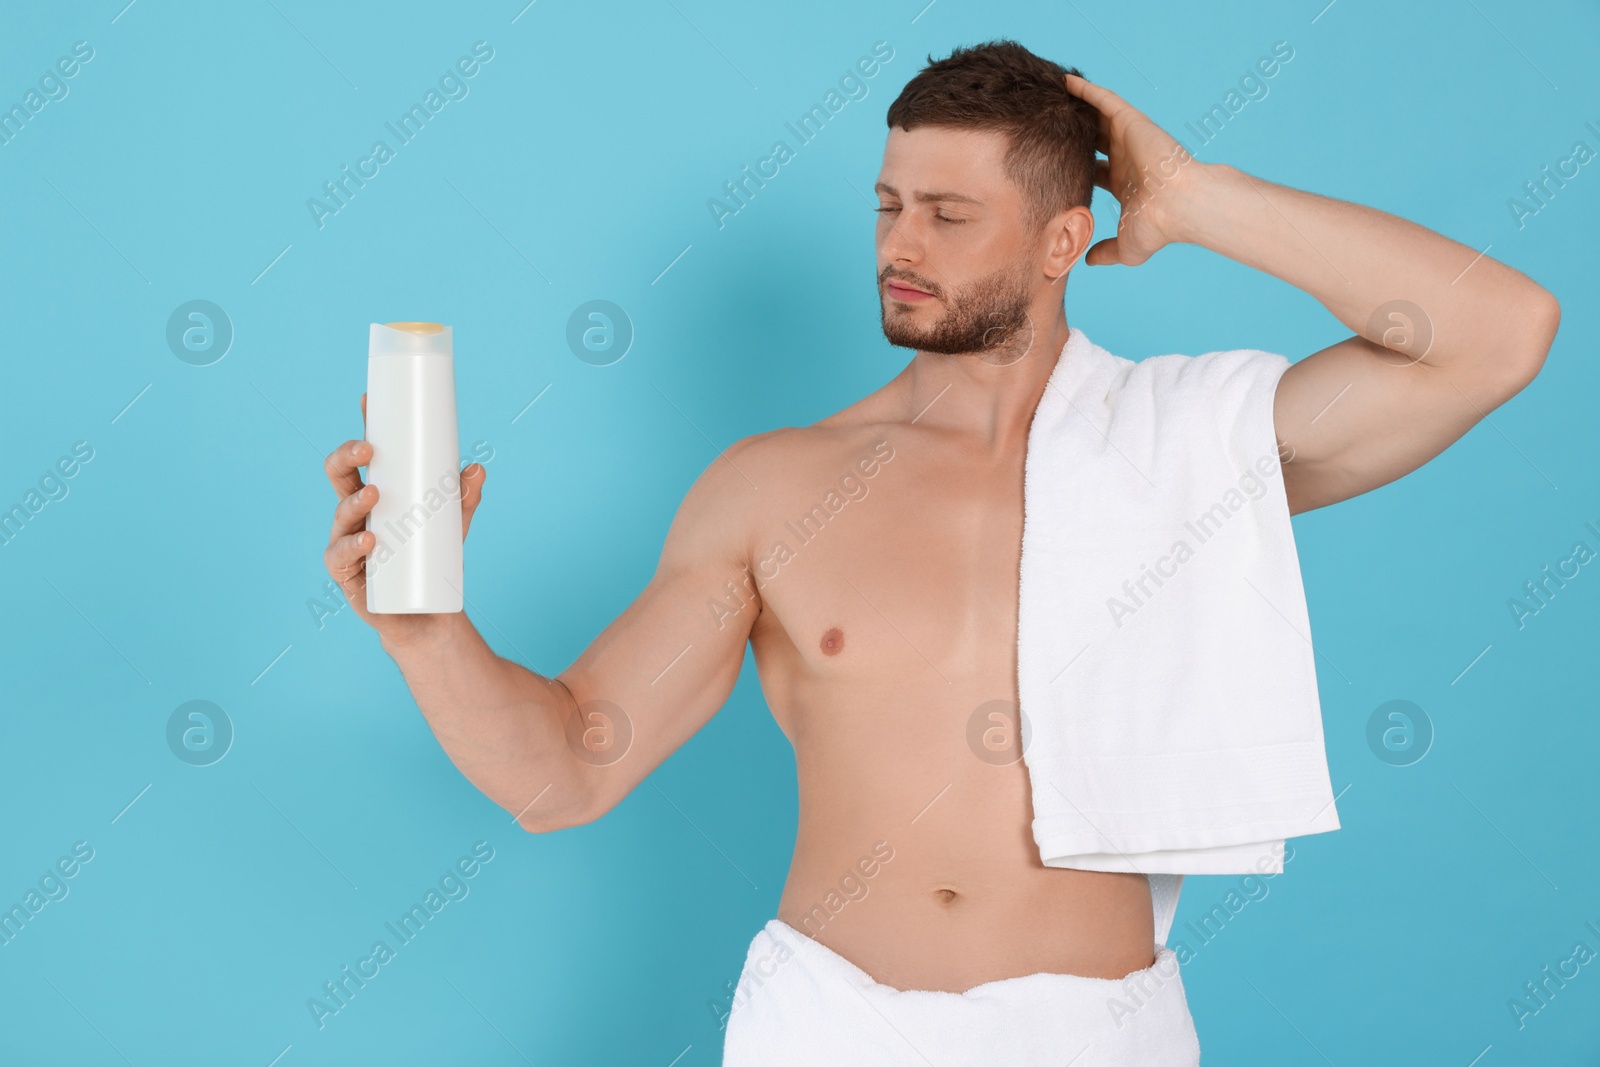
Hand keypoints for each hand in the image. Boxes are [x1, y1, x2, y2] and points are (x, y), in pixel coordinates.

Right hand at [323, 393, 487, 646]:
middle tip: (369, 449)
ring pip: (340, 513)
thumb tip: (478, 468)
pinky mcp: (347, 574)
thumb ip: (463, 498)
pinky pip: (340, 557)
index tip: (368, 400)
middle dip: (347, 456)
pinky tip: (368, 540)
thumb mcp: (453, 525)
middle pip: (339, 475)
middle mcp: (355, 512)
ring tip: (375, 494)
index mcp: (375, 493)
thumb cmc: (433, 560)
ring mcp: (346, 541)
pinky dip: (353, 546)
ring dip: (355, 501)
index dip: (363, 427)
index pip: (364, 456)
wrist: (428, 615)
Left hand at [1065, 72, 1202, 266]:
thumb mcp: (1125, 247)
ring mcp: (1129, 138)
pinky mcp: (1131, 122)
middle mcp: (1126, 158)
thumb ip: (1105, 252)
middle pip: (1094, 141)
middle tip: (1046, 127)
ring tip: (1050, 97)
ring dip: (1077, 107)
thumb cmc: (1159, 227)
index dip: (1076, 166)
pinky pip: (1104, 100)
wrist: (1179, 207)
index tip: (1052, 163)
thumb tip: (1087, 261)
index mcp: (1125, 183)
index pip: (1095, 170)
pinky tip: (1066, 82)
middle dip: (1074, 134)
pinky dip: (1086, 90)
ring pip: (1097, 116)